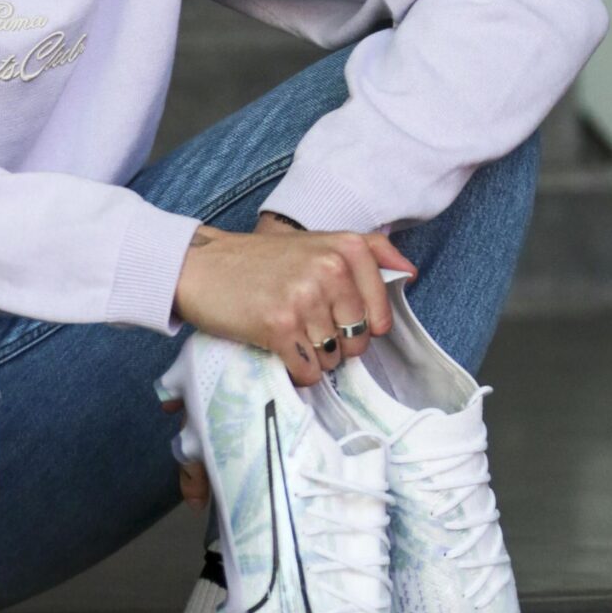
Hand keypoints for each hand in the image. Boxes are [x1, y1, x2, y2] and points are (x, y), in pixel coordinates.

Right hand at [162, 215, 415, 505]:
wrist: (200, 266)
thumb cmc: (261, 260)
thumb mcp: (318, 241)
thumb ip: (369, 251)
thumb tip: (411, 274)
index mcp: (345, 248)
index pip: (380, 315)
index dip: (360, 329)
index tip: (335, 319)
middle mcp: (329, 270)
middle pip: (357, 342)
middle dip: (335, 345)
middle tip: (303, 326)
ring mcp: (304, 298)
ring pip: (333, 360)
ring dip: (312, 358)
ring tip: (287, 334)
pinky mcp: (279, 326)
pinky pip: (309, 372)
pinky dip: (296, 371)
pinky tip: (277, 349)